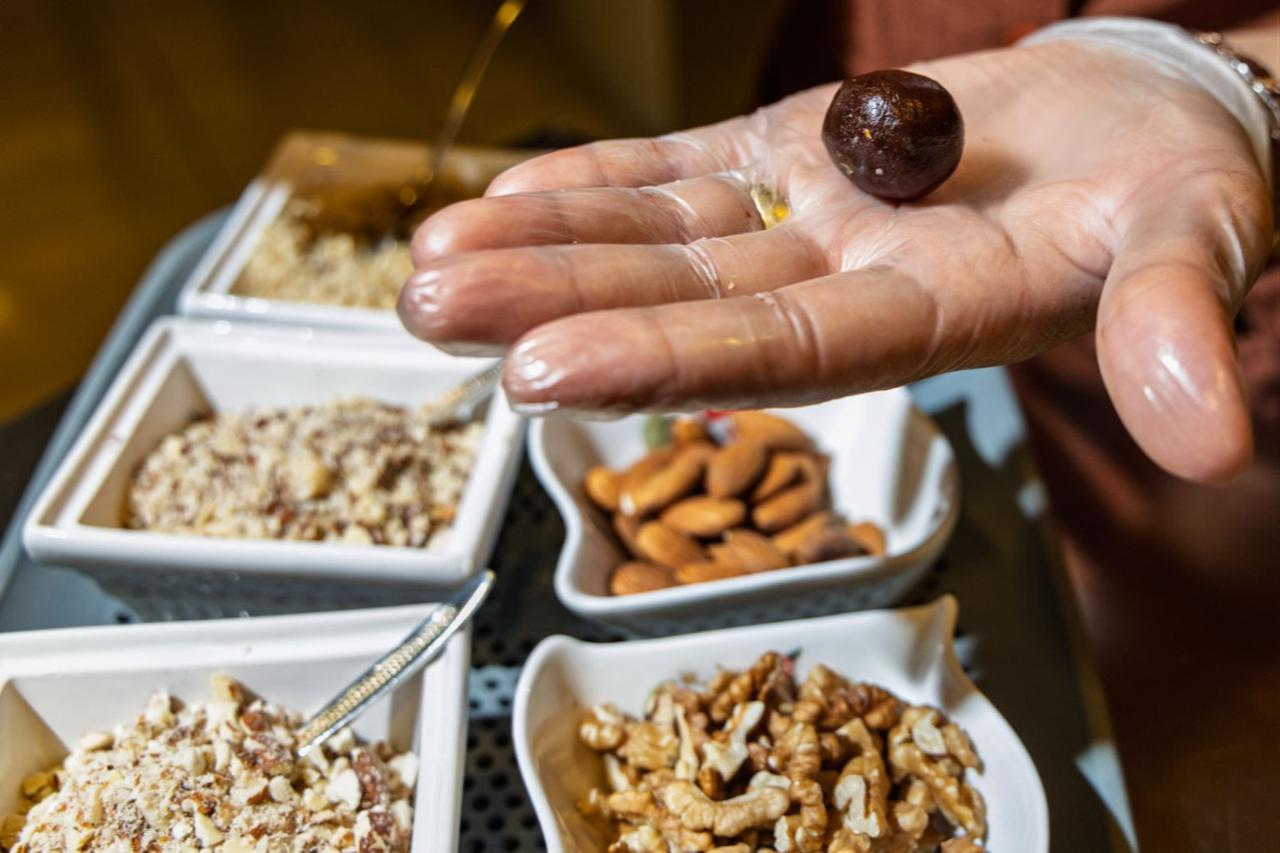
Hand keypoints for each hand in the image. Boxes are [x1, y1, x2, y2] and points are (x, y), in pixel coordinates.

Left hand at [400, 40, 1272, 481]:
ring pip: (661, 239)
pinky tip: (509, 194)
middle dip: (556, 303)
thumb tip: (1211, 434)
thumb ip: (1176, 323)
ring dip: (545, 250)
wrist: (1149, 128)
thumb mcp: (1199, 243)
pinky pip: (683, 172)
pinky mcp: (794, 157)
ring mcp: (808, 220)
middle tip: (427, 309)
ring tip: (428, 263)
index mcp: (931, 323)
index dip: (666, 361)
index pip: (784, 353)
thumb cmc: (1187, 187)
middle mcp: (847, 284)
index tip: (544, 368)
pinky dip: (598, 182)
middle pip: (685, 300)